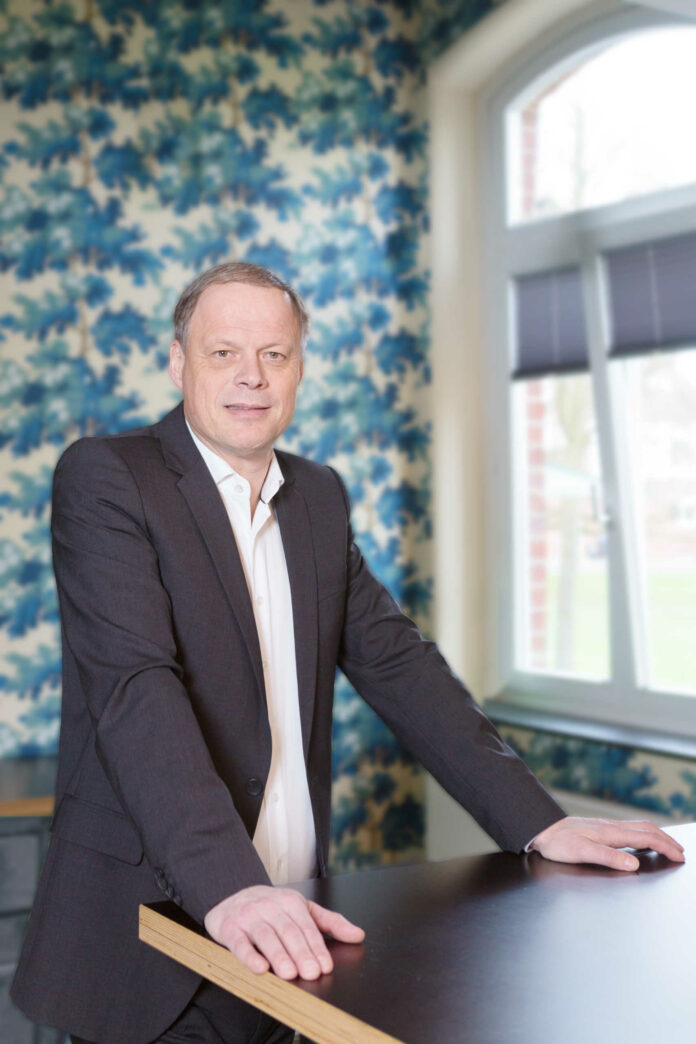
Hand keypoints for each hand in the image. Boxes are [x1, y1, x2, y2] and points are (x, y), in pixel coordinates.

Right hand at [204, 885, 363, 979]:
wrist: (232, 898)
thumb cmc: (272, 909)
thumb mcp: (303, 910)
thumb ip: (330, 923)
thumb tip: (358, 935)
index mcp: (291, 902)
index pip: (307, 927)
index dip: (317, 948)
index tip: (325, 967)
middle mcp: (270, 906)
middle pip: (288, 932)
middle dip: (301, 954)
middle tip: (311, 973)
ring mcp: (249, 917)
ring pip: (266, 937)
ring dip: (278, 956)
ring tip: (290, 974)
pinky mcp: (230, 929)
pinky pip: (240, 943)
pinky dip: (249, 956)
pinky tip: (259, 968)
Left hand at [529, 816, 684, 870]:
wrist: (542, 830)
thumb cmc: (559, 843)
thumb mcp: (583, 853)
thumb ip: (609, 858)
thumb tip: (635, 865)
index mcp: (611, 833)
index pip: (646, 838)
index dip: (665, 847)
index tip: (679, 856)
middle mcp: (611, 827)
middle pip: (647, 829)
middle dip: (666, 840)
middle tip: (680, 852)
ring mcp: (606, 827)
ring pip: (639, 827)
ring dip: (657, 835)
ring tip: (667, 845)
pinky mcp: (600, 829)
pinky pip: (629, 829)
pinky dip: (644, 834)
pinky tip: (640, 841)